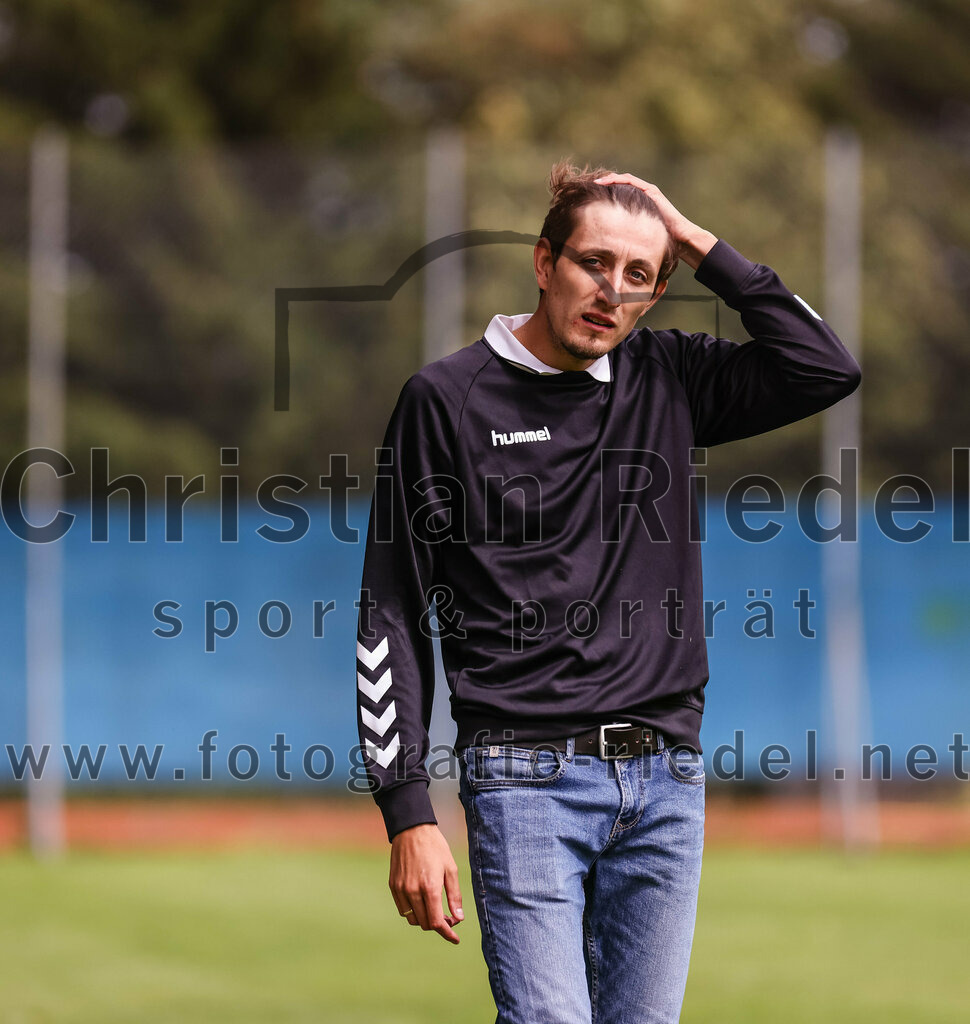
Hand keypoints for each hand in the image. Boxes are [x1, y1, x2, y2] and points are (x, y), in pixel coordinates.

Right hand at [389, 823, 463, 943]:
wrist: (412, 830)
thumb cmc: (435, 847)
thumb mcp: (450, 868)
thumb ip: (454, 895)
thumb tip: (458, 918)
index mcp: (430, 887)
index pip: (436, 922)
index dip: (446, 933)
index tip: (455, 938)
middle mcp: (413, 891)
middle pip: (424, 923)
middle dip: (438, 925)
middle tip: (448, 917)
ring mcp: (401, 889)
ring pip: (412, 919)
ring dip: (425, 919)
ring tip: (435, 909)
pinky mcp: (393, 886)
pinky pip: (402, 909)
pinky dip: (413, 911)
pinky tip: (422, 902)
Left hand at [592, 172, 717, 269]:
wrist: (678, 238)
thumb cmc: (658, 241)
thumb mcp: (635, 237)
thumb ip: (625, 236)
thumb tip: (607, 249)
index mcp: (637, 206)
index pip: (617, 194)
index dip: (604, 194)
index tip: (590, 197)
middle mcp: (642, 196)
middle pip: (619, 185)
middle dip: (604, 184)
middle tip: (589, 186)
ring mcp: (647, 192)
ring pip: (624, 180)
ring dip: (609, 179)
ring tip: (595, 182)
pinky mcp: (651, 191)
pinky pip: (631, 181)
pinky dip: (618, 180)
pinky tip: (607, 182)